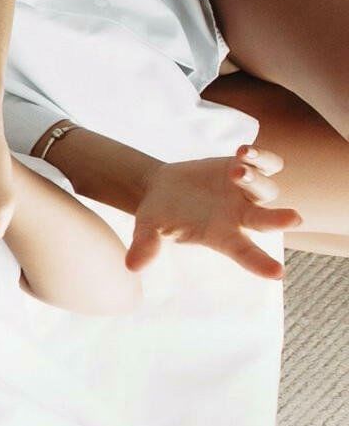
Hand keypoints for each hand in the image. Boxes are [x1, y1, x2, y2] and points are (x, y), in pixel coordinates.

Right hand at [127, 145, 302, 279]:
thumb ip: (146, 245)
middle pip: (266, 220)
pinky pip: (264, 163)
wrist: (164, 189)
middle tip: (294, 218)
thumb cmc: (159, 216)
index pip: (244, 252)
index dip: (260, 263)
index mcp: (223, 237)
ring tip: (237, 170)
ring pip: (265, 187)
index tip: (278, 273)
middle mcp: (241, 216)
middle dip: (280, 219)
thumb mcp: (148, 229)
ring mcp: (246, 191)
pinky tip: (244, 151)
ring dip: (254, 179)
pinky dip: (260, 157)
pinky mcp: (245, 167)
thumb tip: (132, 265)